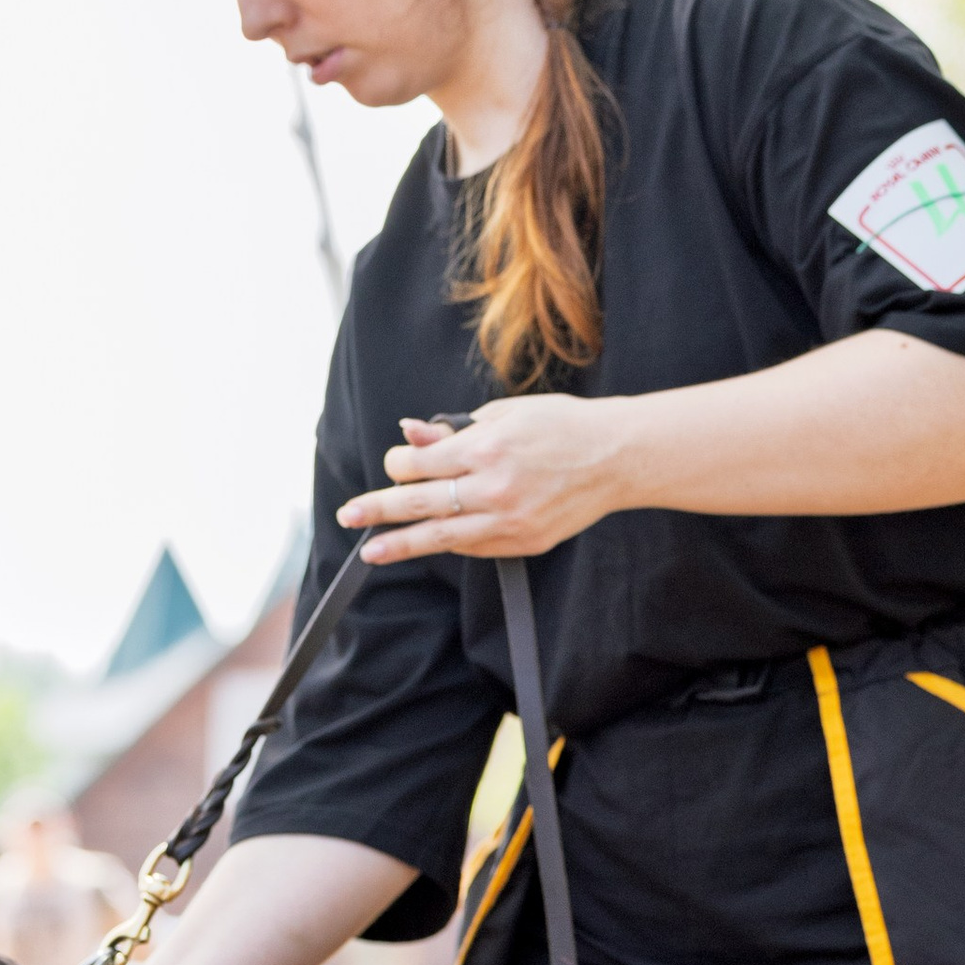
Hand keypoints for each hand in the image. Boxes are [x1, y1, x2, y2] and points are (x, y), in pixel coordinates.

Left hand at [340, 402, 627, 564]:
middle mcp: (493, 488)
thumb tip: (410, 434)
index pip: (419, 464)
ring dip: (402, 544)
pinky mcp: (524, 542)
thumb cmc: (562, 426)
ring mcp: (509, 520)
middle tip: (348, 516)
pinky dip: (449, 542)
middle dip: (377, 510)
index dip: (397, 465)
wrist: (616, 458)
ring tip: (372, 551)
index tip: (393, 464)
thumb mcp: (504, 413)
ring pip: (441, 536)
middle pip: (419, 503)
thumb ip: (453, 429)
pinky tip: (430, 541)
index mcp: (485, 448)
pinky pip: (474, 546)